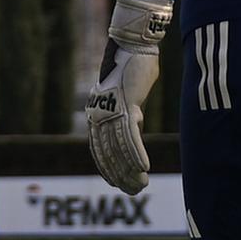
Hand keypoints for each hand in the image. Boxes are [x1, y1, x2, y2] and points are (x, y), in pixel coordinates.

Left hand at [81, 0, 171, 197]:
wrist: (133, 47)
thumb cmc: (133, 71)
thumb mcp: (131, 99)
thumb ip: (131, 115)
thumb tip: (136, 128)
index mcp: (97, 114)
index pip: (99, 149)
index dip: (107, 168)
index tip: (117, 183)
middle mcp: (98, 115)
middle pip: (107, 153)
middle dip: (120, 175)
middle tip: (133, 192)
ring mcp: (110, 110)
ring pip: (118, 149)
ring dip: (130, 170)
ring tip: (141, 185)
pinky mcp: (125, 105)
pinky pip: (129, 136)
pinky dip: (137, 153)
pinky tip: (143, 167)